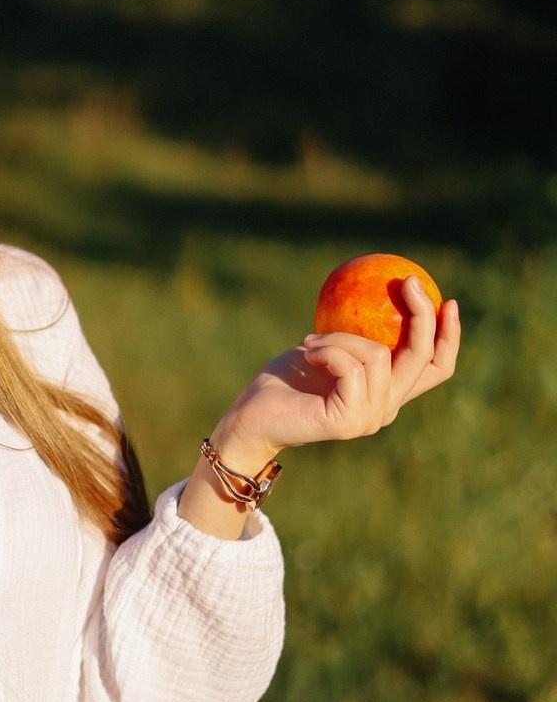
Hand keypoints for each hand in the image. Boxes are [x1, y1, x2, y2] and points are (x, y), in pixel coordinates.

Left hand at [213, 275, 460, 467]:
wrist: (252, 417)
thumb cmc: (284, 380)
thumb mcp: (326, 346)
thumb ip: (355, 334)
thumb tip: (379, 289)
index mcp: (386, 392)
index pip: (435, 367)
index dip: (449, 335)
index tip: (447, 300)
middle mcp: (387, 408)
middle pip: (423, 358)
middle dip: (422, 315)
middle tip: (408, 281)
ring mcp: (371, 417)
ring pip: (378, 354)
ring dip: (340, 337)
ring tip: (311, 341)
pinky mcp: (349, 420)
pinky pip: (351, 366)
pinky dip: (328, 350)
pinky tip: (308, 352)